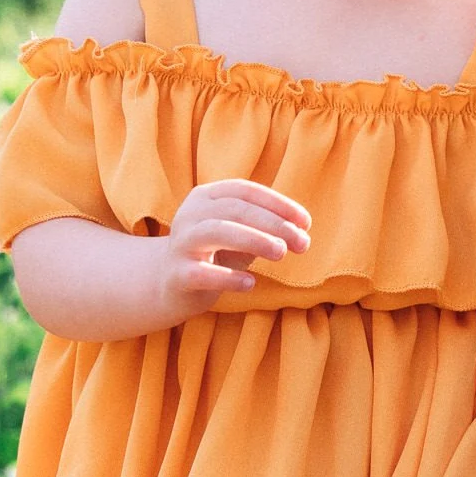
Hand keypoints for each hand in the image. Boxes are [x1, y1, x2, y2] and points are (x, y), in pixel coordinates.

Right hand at [161, 179, 310, 315]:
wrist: (170, 286)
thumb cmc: (214, 254)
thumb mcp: (240, 235)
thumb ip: (266, 229)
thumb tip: (302, 232)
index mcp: (206, 197)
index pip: (245, 191)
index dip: (278, 203)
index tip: (305, 222)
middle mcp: (190, 214)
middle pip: (235, 209)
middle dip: (273, 224)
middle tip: (301, 243)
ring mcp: (181, 243)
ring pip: (217, 231)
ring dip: (254, 239)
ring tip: (281, 253)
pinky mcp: (177, 274)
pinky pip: (203, 273)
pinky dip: (229, 277)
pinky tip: (251, 284)